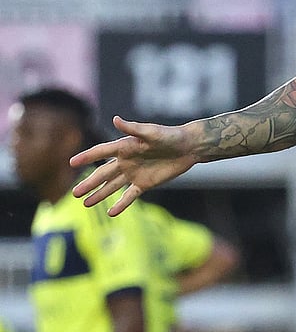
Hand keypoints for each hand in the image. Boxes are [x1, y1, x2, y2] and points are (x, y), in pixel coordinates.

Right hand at [69, 116, 197, 215]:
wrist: (189, 147)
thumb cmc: (170, 136)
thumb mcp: (152, 132)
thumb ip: (133, 128)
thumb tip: (115, 119)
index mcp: (125, 147)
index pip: (101, 152)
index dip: (86, 157)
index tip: (71, 162)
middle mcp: (126, 161)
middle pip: (103, 174)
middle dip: (88, 183)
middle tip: (74, 193)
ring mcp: (134, 173)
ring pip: (112, 186)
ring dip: (99, 194)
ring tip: (84, 203)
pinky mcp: (145, 184)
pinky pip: (130, 196)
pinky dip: (121, 204)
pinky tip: (111, 212)